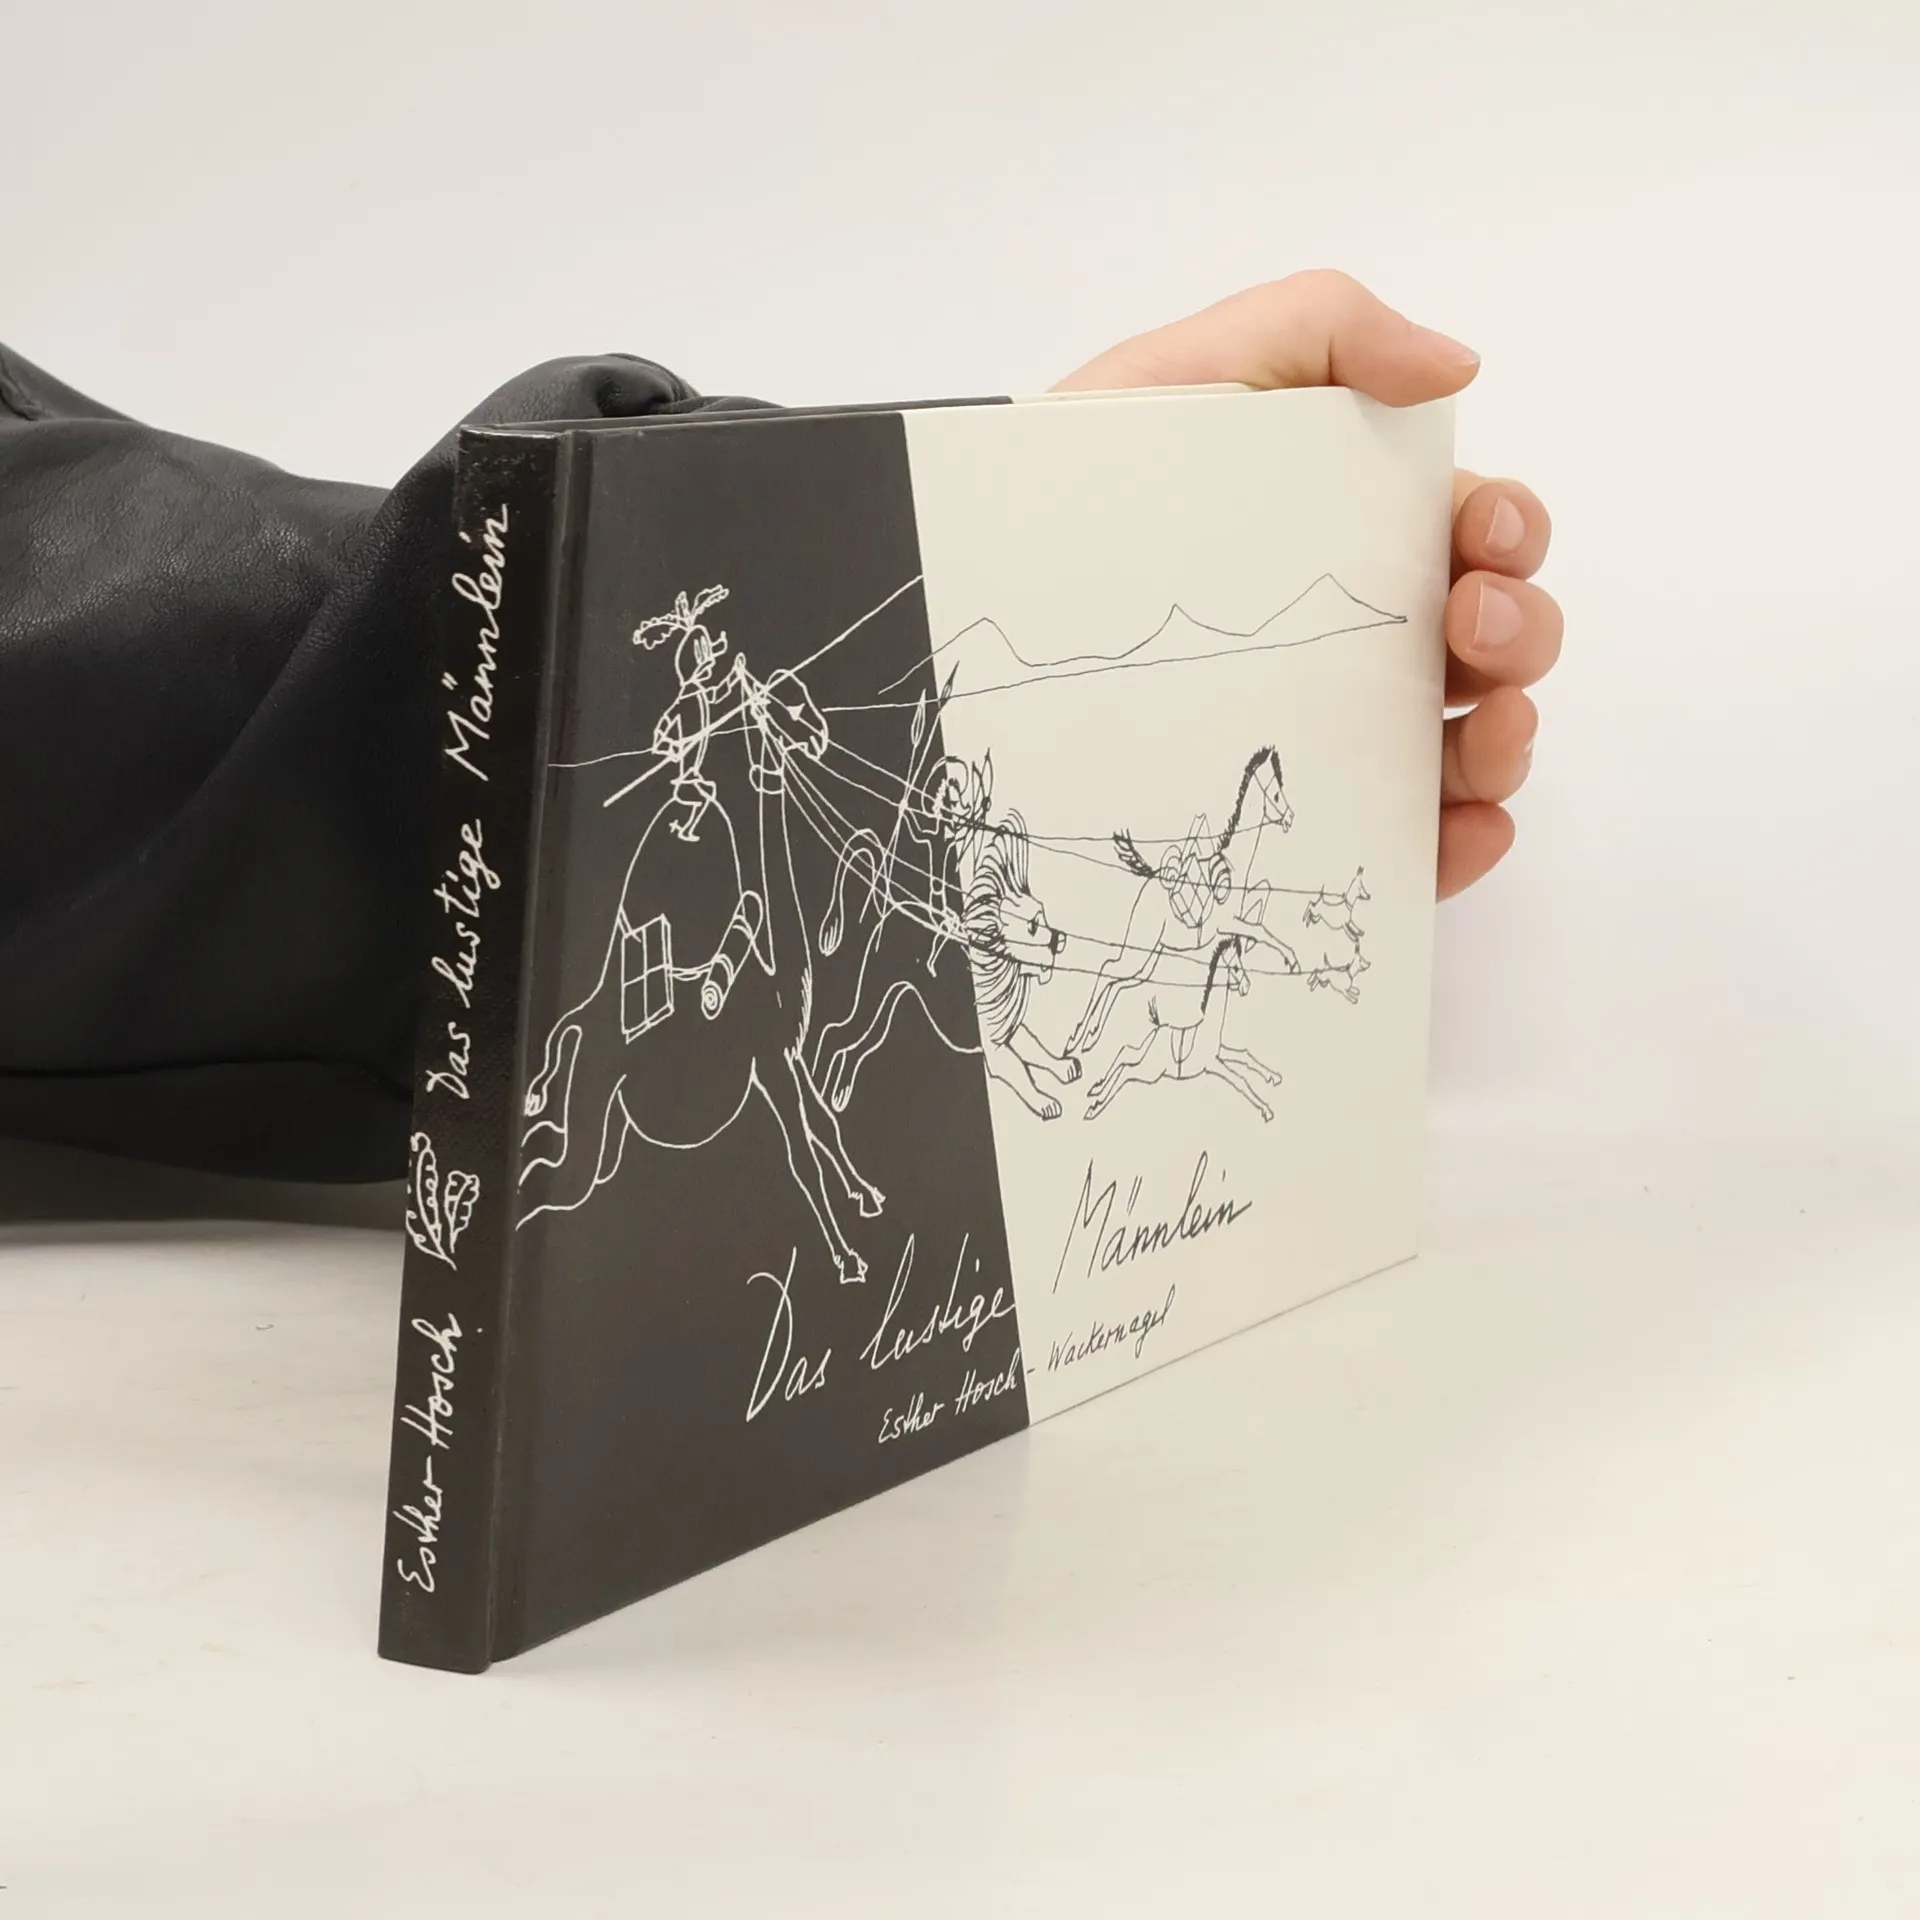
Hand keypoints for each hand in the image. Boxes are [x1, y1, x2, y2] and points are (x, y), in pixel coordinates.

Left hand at [1054, 270, 1557, 898]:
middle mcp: (1351, 633)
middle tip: (1473, 626)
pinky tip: (1464, 828)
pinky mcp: (1296, 823)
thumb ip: (1320, 330)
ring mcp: (1329, 731)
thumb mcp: (1184, 375)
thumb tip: (1455, 365)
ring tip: (1491, 731)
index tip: (1485, 538)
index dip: (1509, 531)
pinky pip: (1408, 842)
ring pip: (1470, 743)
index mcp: (1346, 531)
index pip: (1469, 533)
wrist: (967, 597)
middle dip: (1520, 630)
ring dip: (1511, 738)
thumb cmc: (1075, 489)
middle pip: (1491, 639)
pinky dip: (1464, 838)